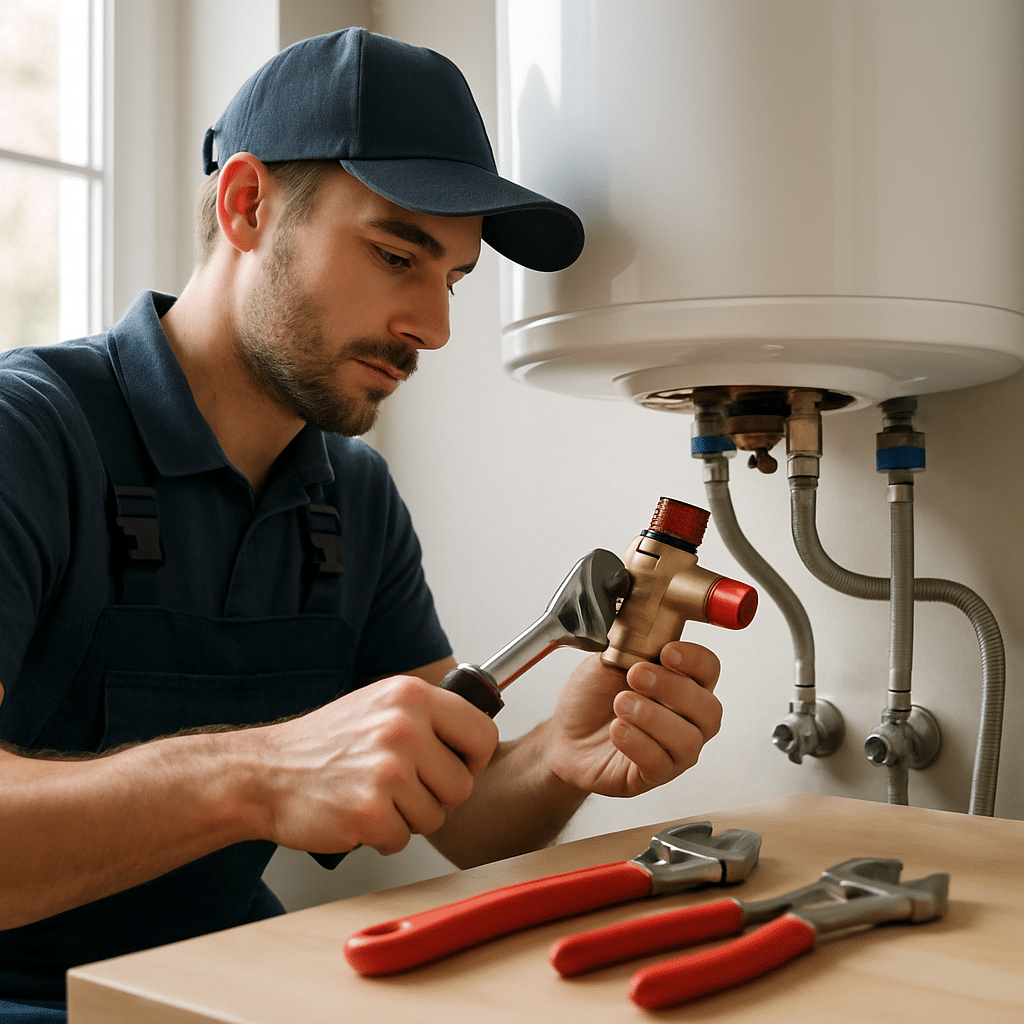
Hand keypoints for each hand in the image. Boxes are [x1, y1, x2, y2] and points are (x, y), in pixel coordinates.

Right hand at [246, 676, 498, 856]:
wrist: (265, 772)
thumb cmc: (325, 743)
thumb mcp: (381, 705)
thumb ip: (429, 716)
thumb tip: (479, 738)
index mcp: (411, 695)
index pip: (483, 733)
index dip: (472, 759)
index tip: (453, 766)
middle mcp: (403, 727)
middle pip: (463, 784)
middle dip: (436, 796)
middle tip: (401, 788)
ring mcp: (387, 769)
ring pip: (435, 816)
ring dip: (408, 817)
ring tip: (374, 796)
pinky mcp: (370, 811)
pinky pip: (403, 839)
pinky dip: (382, 836)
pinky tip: (358, 814)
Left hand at [543, 641, 721, 797]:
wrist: (564, 733)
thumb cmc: (594, 697)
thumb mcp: (610, 660)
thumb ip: (633, 645)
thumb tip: (647, 626)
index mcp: (683, 683)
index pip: (709, 669)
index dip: (694, 660)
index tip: (667, 652)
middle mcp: (688, 719)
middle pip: (707, 707)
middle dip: (672, 688)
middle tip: (636, 675)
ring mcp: (675, 750)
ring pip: (688, 739)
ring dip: (653, 717)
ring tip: (621, 704)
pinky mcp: (654, 774)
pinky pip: (660, 764)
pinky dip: (638, 743)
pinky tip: (618, 730)